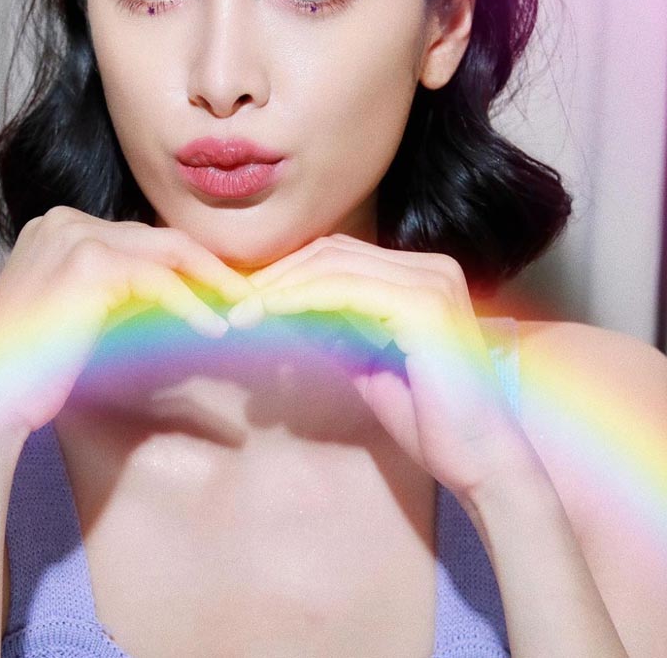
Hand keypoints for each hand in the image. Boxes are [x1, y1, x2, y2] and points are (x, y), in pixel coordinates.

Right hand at [0, 207, 254, 439]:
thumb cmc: (34, 367)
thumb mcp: (84, 312)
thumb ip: (122, 291)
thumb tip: (183, 293)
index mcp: (59, 227)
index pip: (140, 239)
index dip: (186, 264)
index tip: (220, 290)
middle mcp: (63, 221)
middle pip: (157, 238)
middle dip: (206, 267)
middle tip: (243, 296)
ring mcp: (73, 236)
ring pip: (165, 253)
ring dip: (209, 283)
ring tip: (240, 310)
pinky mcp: (89, 262)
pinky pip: (158, 280)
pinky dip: (191, 304)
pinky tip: (213, 328)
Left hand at [227, 233, 532, 501]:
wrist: (480, 461)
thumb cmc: (428, 419)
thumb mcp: (368, 362)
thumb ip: (335, 329)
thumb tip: (282, 312)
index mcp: (422, 276)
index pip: (339, 255)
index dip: (288, 273)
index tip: (246, 300)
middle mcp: (430, 268)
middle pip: (332, 252)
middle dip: (277, 275)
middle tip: (234, 306)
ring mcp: (430, 281)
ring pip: (333, 265)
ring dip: (280, 287)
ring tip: (241, 315)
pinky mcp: (423, 305)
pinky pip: (344, 289)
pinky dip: (300, 298)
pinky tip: (269, 316)